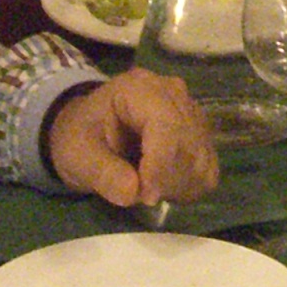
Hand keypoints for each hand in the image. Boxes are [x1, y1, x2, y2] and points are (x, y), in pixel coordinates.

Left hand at [45, 69, 218, 207]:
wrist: (91, 133)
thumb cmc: (81, 138)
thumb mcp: (77, 155)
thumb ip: (102, 173)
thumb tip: (133, 193)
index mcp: (138, 88)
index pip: (166, 125)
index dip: (160, 165)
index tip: (145, 197)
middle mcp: (172, 92)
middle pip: (188, 142)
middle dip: (167, 179)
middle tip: (141, 197)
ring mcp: (190, 110)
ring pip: (202, 156)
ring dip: (179, 184)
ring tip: (150, 190)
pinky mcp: (200, 131)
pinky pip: (209, 165)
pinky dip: (191, 184)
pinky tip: (167, 187)